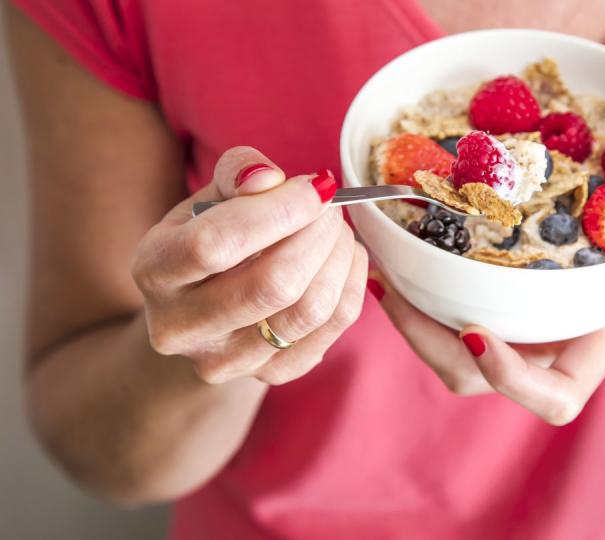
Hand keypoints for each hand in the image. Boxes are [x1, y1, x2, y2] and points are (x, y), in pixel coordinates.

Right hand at [132, 146, 367, 384]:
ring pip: (308, 310)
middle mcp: (180, 327)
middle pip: (272, 285)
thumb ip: (236, 174)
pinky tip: (344, 259)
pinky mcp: (271, 375)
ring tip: (338, 230)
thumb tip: (269, 178)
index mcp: (154, 270)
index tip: (314, 186)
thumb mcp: (210, 199)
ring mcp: (226, 361)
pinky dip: (350, 285)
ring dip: (338, 258)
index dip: (277, 211)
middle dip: (317, 235)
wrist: (205, 312)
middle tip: (331, 207)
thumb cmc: (211, 239)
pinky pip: (332, 329)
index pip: (215, 245)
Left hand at [372, 216, 604, 423]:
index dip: (507, 374)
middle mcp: (537, 362)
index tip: (476, 331)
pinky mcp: (491, 321)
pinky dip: (417, 299)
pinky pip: (444, 323)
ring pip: (446, 355)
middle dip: (427, 342)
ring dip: (410, 321)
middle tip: (395, 293)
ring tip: (381, 274)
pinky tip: (393, 261)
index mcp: (582, 362)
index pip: (544, 395)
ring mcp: (509, 345)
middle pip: (470, 377)